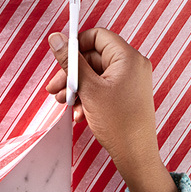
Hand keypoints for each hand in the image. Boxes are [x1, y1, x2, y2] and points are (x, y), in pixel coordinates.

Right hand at [47, 28, 177, 191]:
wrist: (136, 155)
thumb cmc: (117, 123)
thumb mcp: (88, 89)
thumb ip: (71, 61)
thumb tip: (56, 38)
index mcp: (127, 57)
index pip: (97, 36)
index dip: (77, 46)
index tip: (61, 60)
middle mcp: (132, 65)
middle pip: (94, 57)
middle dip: (72, 74)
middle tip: (54, 89)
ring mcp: (131, 80)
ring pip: (95, 74)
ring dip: (77, 88)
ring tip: (64, 103)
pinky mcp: (127, 93)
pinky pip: (103, 86)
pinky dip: (89, 96)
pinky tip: (78, 114)